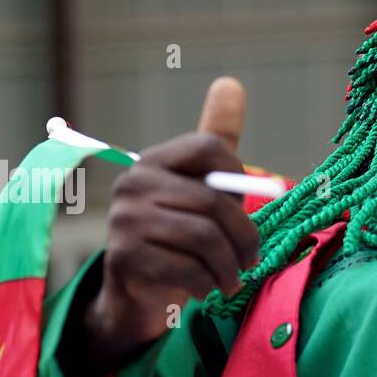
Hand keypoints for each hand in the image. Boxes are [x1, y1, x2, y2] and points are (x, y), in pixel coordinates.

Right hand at [85, 77, 259, 363]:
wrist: (137, 293)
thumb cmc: (179, 235)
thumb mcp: (200, 189)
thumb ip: (217, 142)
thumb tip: (231, 83)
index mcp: (153, 161)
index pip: (209, 148)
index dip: (240, 177)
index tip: (244, 208)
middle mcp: (132, 184)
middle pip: (214, 201)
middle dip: (245, 238)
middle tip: (252, 260)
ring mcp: (124, 221)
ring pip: (205, 240)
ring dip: (229, 268)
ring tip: (231, 280)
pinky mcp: (124, 259)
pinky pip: (189, 271)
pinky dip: (207, 286)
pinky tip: (204, 289)